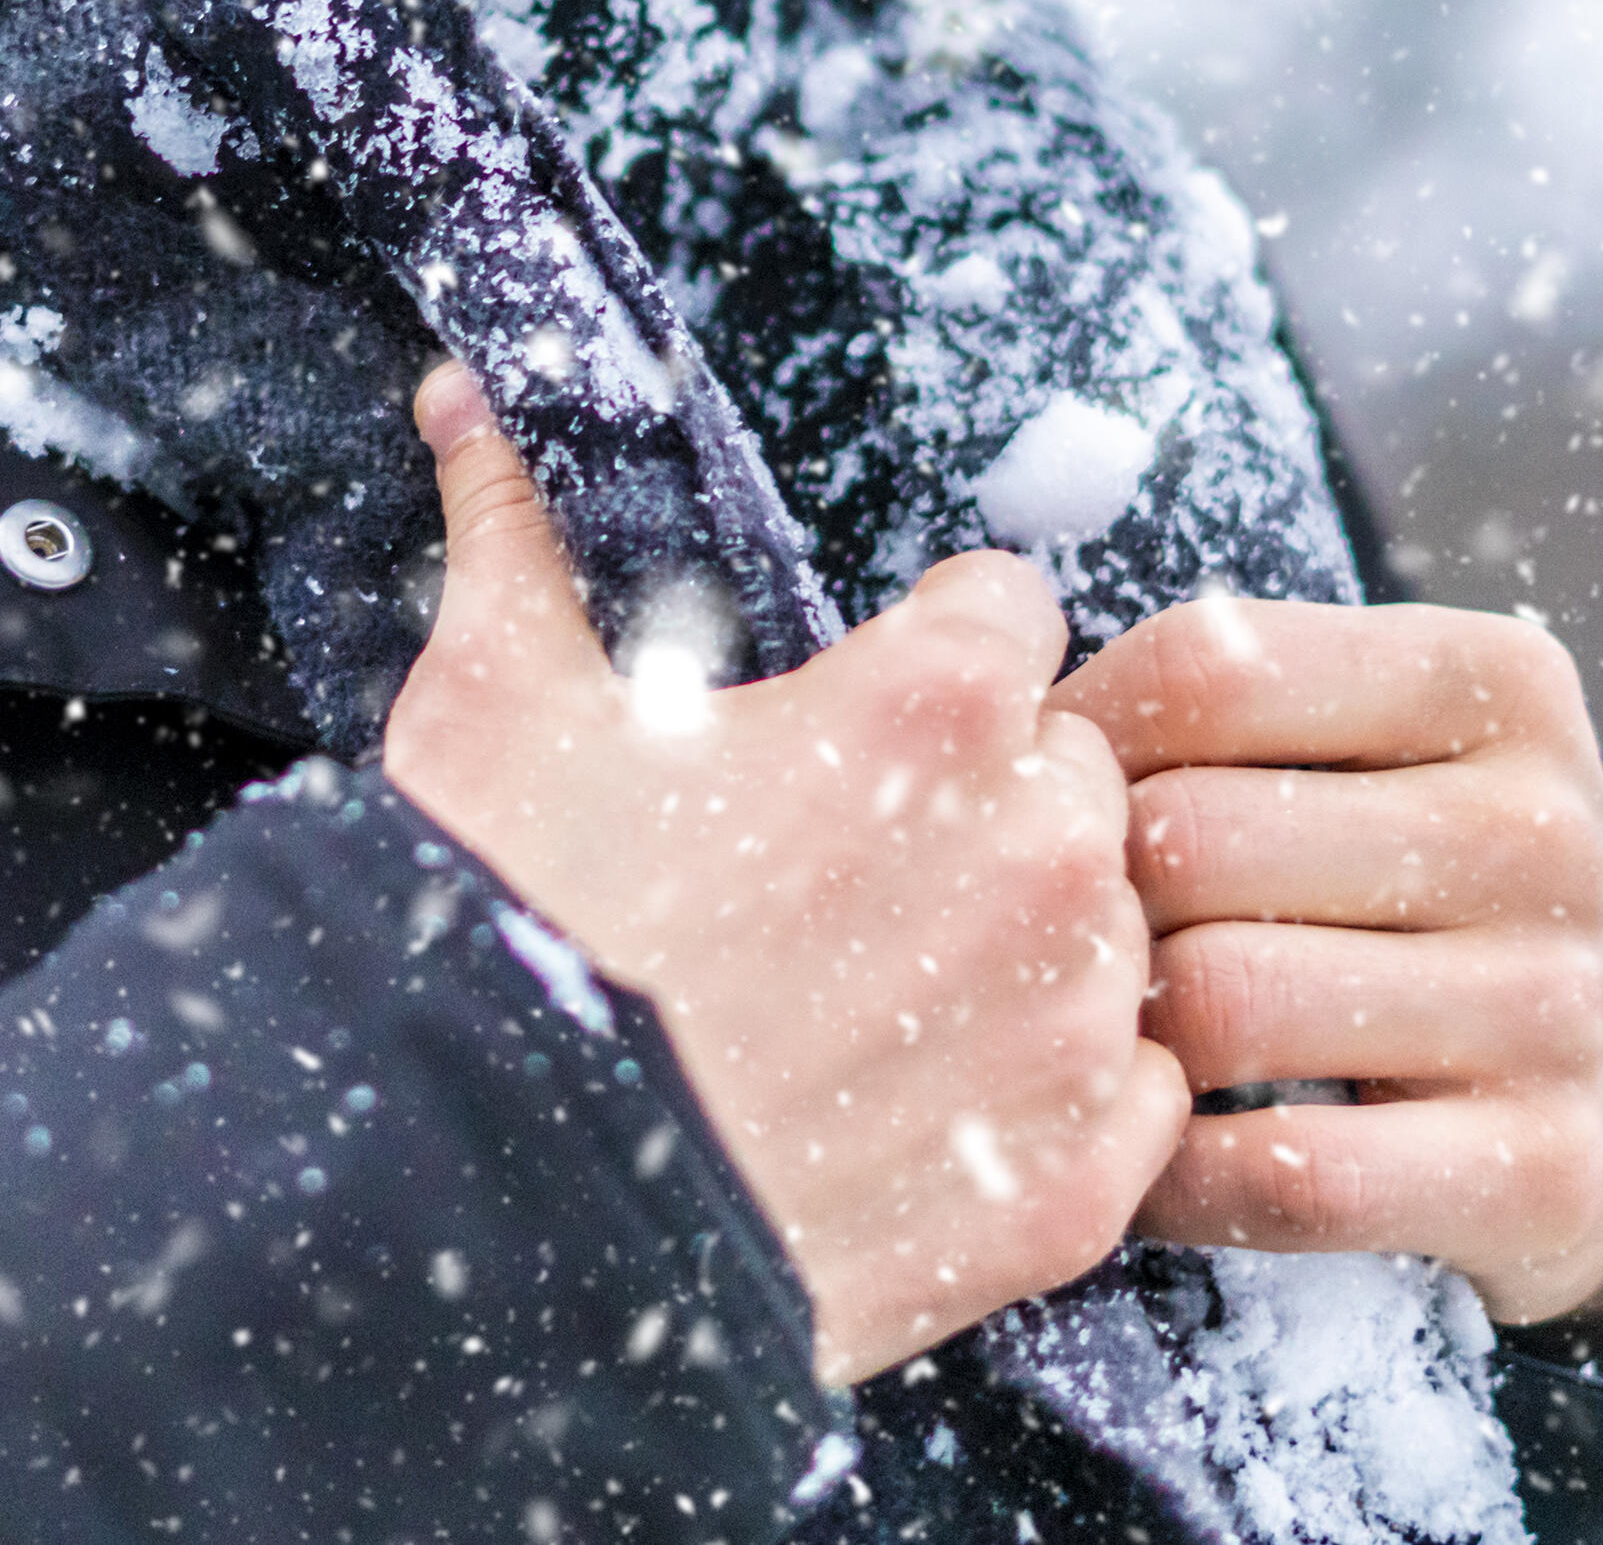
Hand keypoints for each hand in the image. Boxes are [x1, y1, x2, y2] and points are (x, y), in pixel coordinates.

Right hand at [379, 366, 1192, 1385]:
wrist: (476, 1208)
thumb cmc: (496, 938)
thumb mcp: (490, 705)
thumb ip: (520, 529)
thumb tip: (472, 394)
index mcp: (934, 705)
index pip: (1011, 617)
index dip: (931, 664)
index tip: (860, 724)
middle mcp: (1042, 846)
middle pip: (1073, 777)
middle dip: (986, 809)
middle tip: (853, 880)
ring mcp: (1069, 1022)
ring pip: (1111, 938)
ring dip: (1028, 955)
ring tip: (881, 1009)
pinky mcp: (1072, 1186)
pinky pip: (1130, 1102)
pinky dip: (1054, 1109)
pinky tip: (934, 1117)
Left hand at [1051, 599, 1602, 1343]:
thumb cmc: (1436, 886)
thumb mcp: (1392, 741)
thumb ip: (1234, 701)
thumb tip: (1000, 710)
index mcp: (1497, 682)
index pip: (1210, 665)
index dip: (1078, 730)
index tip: (1035, 795)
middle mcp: (1541, 831)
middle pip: (1192, 839)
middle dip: (1085, 900)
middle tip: (1045, 944)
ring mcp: (1554, 1006)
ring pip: (1222, 1003)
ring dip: (1117, 1042)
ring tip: (1092, 1043)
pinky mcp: (1544, 1171)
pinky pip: (1279, 1176)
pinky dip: (1170, 1179)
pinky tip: (1147, 1158)